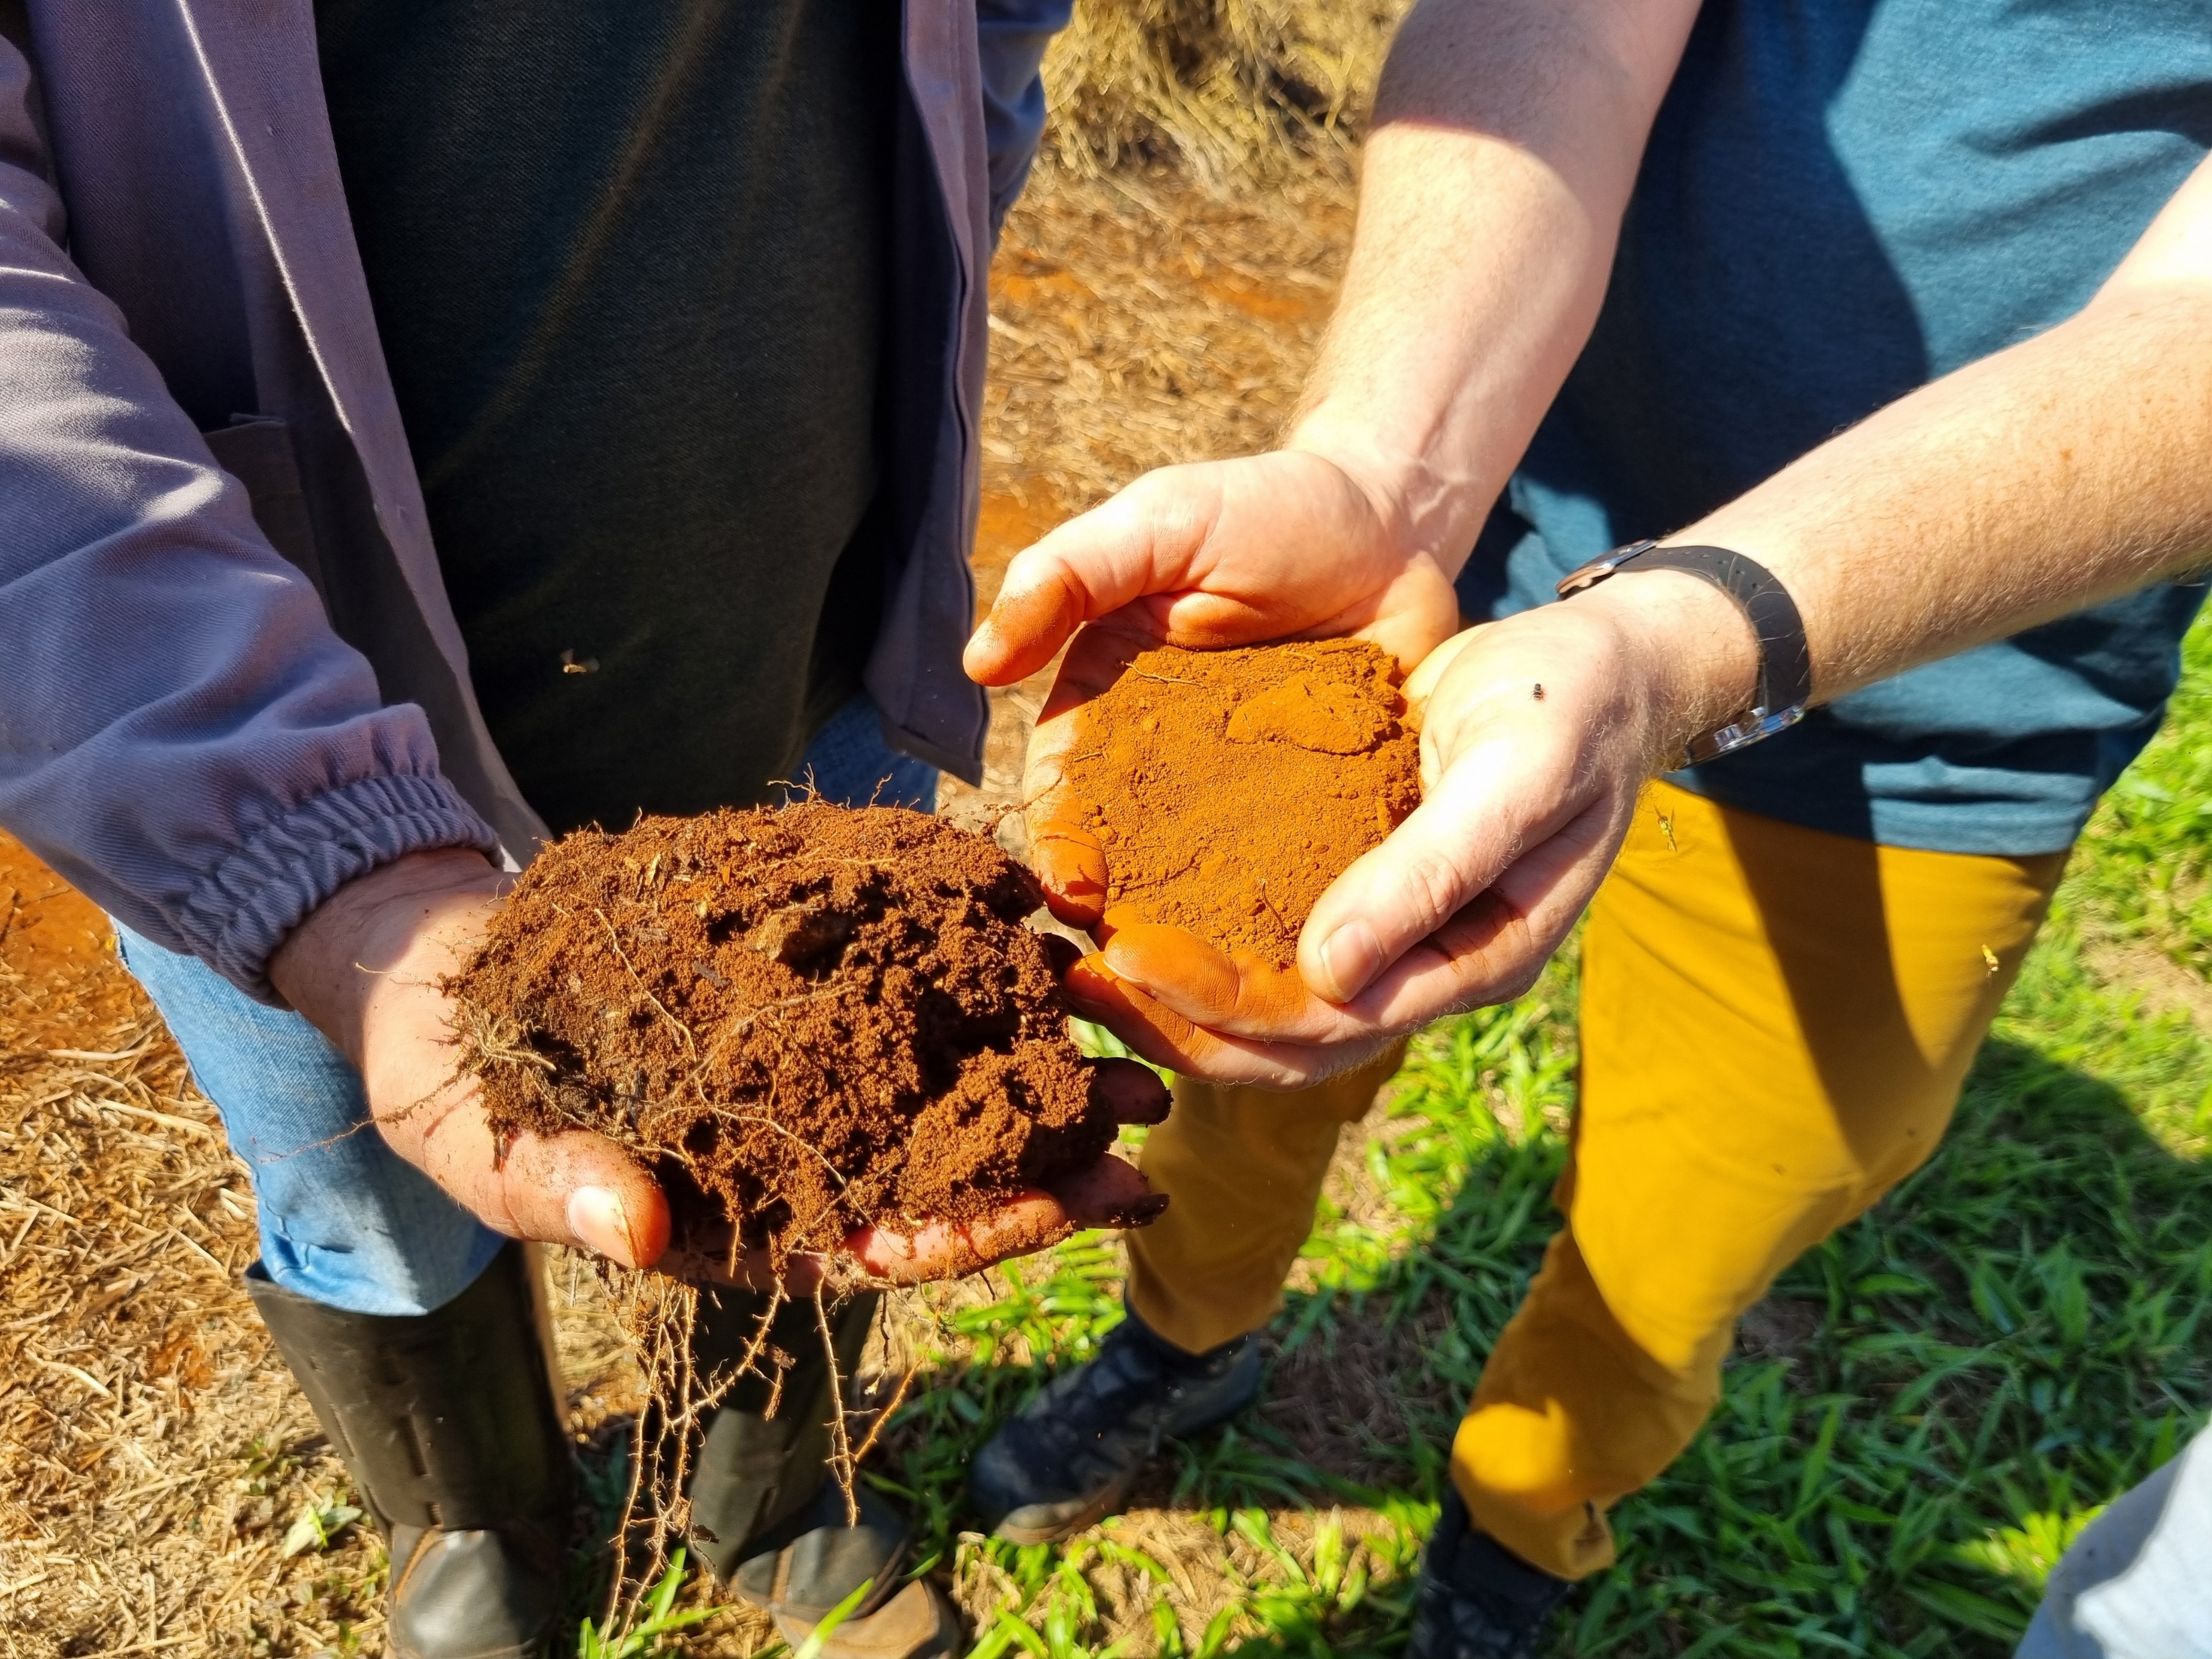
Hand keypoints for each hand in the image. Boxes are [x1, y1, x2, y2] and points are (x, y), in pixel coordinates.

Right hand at [270, 850, 1169, 1285]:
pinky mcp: (783, 969)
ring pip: (931, 1057)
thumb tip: (637, 1234)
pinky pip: (884, 955)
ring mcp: (794, 1053)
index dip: (974, 1231)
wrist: (433, 974)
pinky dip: (952, 933)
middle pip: (937, 1156)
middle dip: (1046, 1141)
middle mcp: (789, 1139)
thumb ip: (563, 1193)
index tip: (1072, 1210)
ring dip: (1027, 1040)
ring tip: (1125, 1010)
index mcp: (737, 1216)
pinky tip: (1029, 904)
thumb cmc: (454, 1091)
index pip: (878, 1243)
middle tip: (1151, 1109)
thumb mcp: (490, 1153)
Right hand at [975, 446, 1466, 1069]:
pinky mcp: (1329, 827)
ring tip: (1217, 998)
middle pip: (1131, 874)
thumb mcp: (1160, 522)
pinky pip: (1308, 889)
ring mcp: (1249, 813)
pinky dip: (1302, 927)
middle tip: (1135, 977)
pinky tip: (1308, 970)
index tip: (1070, 891)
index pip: (1065, 799)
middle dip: (1125, 927)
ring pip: (1211, 901)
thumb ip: (1067, 575)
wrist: (1396, 524)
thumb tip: (976, 664)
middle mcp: (1168, 782)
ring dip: (1206, 951)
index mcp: (1106, 716)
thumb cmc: (1266, 509)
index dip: (1061, 849)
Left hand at [1054, 573, 1756, 1085]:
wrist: (1605, 664)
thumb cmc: (1571, 705)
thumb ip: (1430, 873)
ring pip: (1270, 1002)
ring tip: (1082, 958)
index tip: (1127, 955)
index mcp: (1475, 961)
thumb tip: (1325, 976)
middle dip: (1176, 1023)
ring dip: (1178, 995)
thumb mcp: (1514, 773)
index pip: (1327, 1023)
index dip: (1221, 1006)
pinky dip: (1204, 934)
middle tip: (1074, 980)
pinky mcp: (1363, 885)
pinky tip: (1133, 902)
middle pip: (1283, 1041)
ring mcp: (1396, 934)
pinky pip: (1273, 935)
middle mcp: (1427, 967)